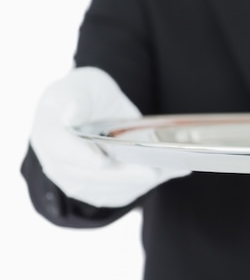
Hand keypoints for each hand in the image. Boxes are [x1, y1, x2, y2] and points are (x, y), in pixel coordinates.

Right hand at [30, 67, 190, 207]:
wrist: (100, 111)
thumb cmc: (90, 96)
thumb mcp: (84, 85)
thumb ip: (74, 96)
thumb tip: (68, 113)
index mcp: (48, 130)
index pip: (56, 146)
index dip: (78, 155)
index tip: (101, 160)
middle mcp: (57, 162)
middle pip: (85, 178)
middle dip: (121, 176)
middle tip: (151, 172)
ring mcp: (77, 180)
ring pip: (107, 191)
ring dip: (138, 183)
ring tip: (167, 170)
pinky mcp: (99, 191)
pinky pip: (122, 194)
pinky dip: (148, 184)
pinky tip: (171, 172)